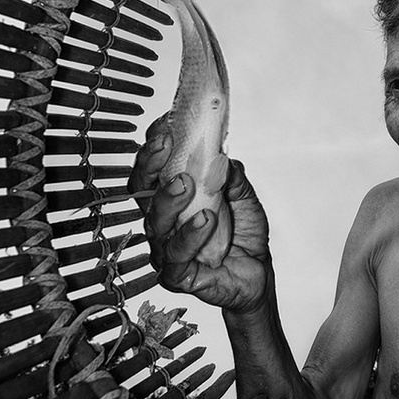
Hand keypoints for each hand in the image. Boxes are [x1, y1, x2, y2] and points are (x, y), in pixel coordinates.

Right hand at [130, 114, 270, 312]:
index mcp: (173, 196)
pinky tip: (204, 220)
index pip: (152, 168)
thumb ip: (231, 174)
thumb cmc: (243, 233)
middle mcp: (163, 219)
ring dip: (169, 199)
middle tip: (165, 146)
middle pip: (140, 190)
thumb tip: (220, 154)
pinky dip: (189, 235)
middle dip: (149, 164)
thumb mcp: (243, 195)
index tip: (165, 124)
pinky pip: (175, 255)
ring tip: (187, 184)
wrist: (258, 273)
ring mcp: (165, 247)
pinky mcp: (176, 274)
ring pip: (155, 221)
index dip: (153, 145)